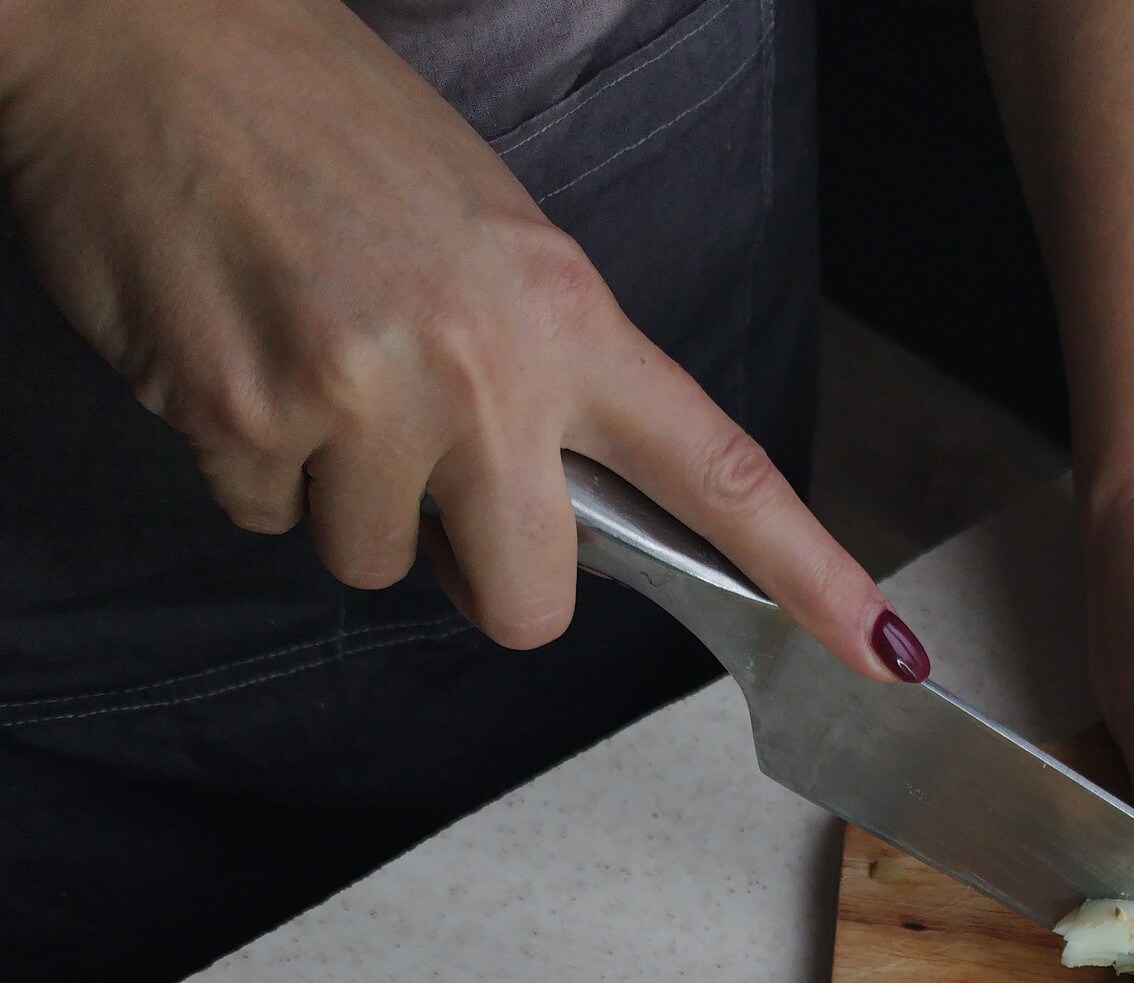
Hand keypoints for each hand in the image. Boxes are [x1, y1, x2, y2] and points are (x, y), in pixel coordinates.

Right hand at [0, 0, 925, 675]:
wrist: (133, 26)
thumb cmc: (302, 112)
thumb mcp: (474, 223)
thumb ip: (536, 364)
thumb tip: (553, 491)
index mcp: (562, 309)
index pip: (717, 470)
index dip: (808, 574)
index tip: (881, 650)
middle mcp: (481, 366)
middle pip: (529, 602)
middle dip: (472, 571)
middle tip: (419, 470)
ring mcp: (364, 399)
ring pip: (374, 567)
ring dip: (335, 493)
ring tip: (302, 351)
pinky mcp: (250, 421)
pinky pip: (266, 521)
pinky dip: (245, 459)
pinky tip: (232, 344)